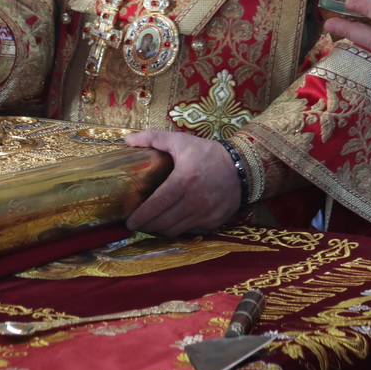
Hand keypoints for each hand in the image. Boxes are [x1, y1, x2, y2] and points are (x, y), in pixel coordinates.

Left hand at [123, 129, 240, 236]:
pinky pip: (190, 232)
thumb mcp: (181, 140)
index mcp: (184, 180)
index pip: (157, 204)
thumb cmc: (208, 153)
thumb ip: (153, 137)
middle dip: (147, 226)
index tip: (130, 221)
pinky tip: (171, 223)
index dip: (142, 216)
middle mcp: (195, 200)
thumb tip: (127, 139)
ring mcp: (205, 214)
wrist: (243, 166)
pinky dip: (178, 230)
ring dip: (160, 230)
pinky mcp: (213, 222)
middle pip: (163, 222)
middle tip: (136, 224)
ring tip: (151, 224)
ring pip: (175, 230)